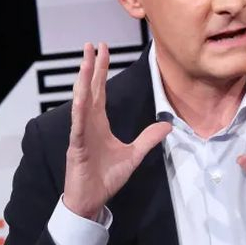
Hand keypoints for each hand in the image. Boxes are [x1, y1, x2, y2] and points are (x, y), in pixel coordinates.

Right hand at [63, 43, 171, 219]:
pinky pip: (79, 125)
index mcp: (99, 123)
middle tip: (91, 44)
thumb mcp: (134, 155)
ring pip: (81, 101)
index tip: (102, 51)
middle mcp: (88, 123)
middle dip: (91, 66)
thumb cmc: (105, 178)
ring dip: (83, 81)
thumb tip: (168, 124)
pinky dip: (79, 110)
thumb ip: (148, 138)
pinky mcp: (77, 146)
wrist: (91, 200)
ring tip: (84, 61)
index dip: (101, 70)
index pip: (100, 90)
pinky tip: (81, 95)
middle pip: (90, 89)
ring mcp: (81, 133)